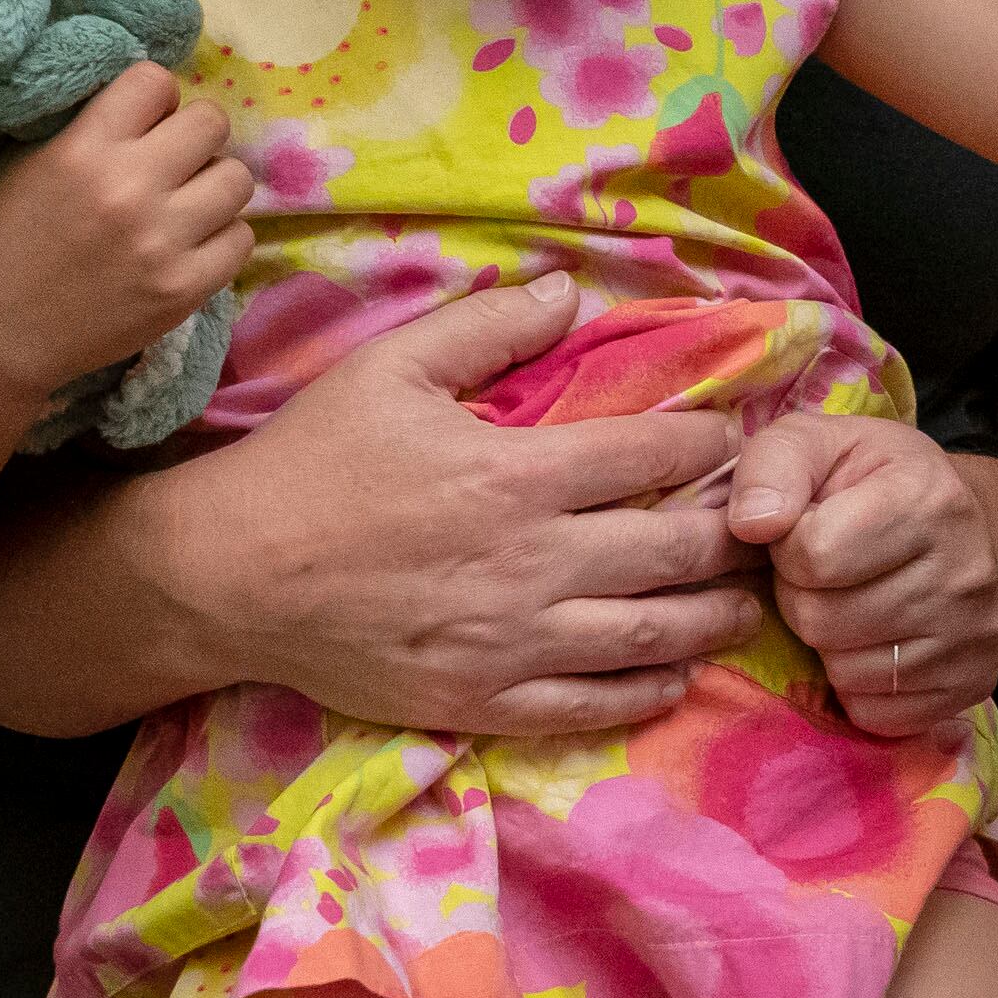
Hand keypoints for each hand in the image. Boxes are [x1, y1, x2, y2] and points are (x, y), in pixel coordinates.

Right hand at [0, 63, 250, 404]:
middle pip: (211, 122)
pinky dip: (221, 238)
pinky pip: (243, 239)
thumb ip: (85, 122)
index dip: (153, 98)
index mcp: (84, 149)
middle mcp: (130, 188)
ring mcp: (163, 242)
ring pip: (237, 179)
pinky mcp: (185, 289)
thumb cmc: (2, 242)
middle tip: (172, 161)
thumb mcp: (24, 162)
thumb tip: (146, 95)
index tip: (143, 122)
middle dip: (193, 136)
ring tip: (184, 204)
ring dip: (213, 186)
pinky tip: (189, 245)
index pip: (155, 80)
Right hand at [120, 273, 767, 736]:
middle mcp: (531, 563)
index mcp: (514, 474)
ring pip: (651, 636)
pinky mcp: (485, 700)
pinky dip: (650, 691)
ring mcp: (511, 641)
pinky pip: (593, 706)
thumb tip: (571, 291)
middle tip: (767, 524)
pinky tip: (677, 673)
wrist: (230, 576)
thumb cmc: (311, 462)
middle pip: (674, 550)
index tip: (736, 437)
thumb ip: (489, 326)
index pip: (650, 454)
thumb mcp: (391, 368)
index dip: (710, 443)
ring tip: (747, 600)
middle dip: (736, 536)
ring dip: (714, 617)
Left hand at [725, 415, 997, 738]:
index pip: (815, 554)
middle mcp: (965, 570)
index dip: (787, 548)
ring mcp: (975, 634)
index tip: (803, 532)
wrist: (950, 522)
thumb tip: (750, 525)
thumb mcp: (818, 443)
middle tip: (822, 575)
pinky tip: (870, 642)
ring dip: (826, 643)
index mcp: (927, 498)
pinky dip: (856, 686)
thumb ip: (772, 466)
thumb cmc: (869, 480)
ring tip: (847, 602)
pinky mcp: (973, 684)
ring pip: (846, 672)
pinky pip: (876, 713)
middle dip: (801, 598)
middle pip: (823, 621)